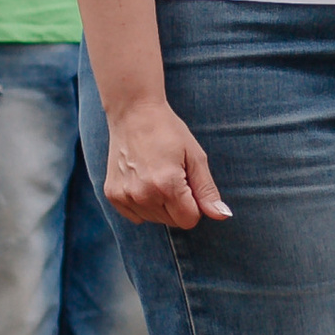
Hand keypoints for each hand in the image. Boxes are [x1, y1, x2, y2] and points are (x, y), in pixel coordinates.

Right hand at [101, 92, 230, 226]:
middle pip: (172, 222)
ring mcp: (125, 196)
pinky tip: (141, 180)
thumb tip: (222, 215)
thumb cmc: (168, 131)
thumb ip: (207, 190)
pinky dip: (142, 204)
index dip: (194, 204)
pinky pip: (136, 216)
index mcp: (167, 185)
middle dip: (178, 205)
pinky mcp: (112, 195)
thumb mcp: (195, 156)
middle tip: (171, 174)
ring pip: (154, 219)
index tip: (187, 182)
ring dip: (159, 204)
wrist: (133, 113)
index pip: (189, 220)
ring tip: (155, 174)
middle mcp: (143, 195)